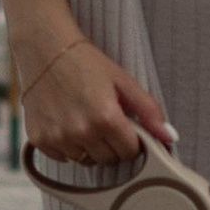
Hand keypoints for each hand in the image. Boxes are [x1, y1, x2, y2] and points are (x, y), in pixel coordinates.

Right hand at [16, 29, 170, 168]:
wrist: (44, 48)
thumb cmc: (84, 62)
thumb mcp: (123, 81)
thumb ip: (149, 111)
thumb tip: (169, 136)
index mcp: (105, 117)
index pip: (130, 152)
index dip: (131, 140)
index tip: (125, 126)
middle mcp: (80, 131)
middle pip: (108, 160)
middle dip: (111, 144)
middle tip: (104, 119)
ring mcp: (58, 137)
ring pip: (85, 161)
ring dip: (89, 146)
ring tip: (84, 118)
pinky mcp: (39, 139)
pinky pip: (63, 157)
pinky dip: (67, 145)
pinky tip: (66, 122)